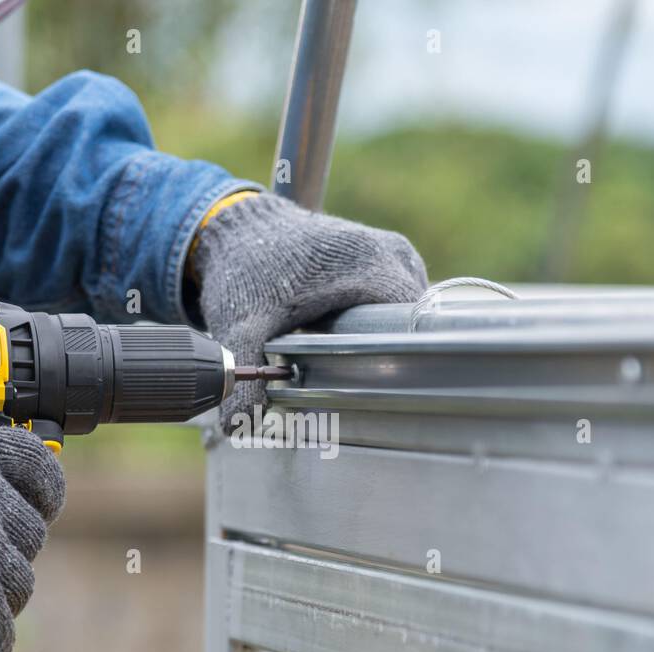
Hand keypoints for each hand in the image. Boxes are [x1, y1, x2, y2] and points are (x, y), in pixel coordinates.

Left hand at [191, 193, 427, 429]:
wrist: (241, 224)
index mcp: (374, 267)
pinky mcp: (389, 255)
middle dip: (385, 355)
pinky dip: (380, 320)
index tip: (372, 390)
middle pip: (412, 324)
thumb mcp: (243, 325)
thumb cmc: (246, 269)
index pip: (412, 331)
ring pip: (408, 314)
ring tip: (351, 359)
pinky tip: (353, 337)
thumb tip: (240, 427)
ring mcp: (396, 252)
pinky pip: (400, 299)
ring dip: (383, 338)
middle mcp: (394, 255)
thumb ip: (245, 377)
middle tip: (353, 382)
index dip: (396, 366)